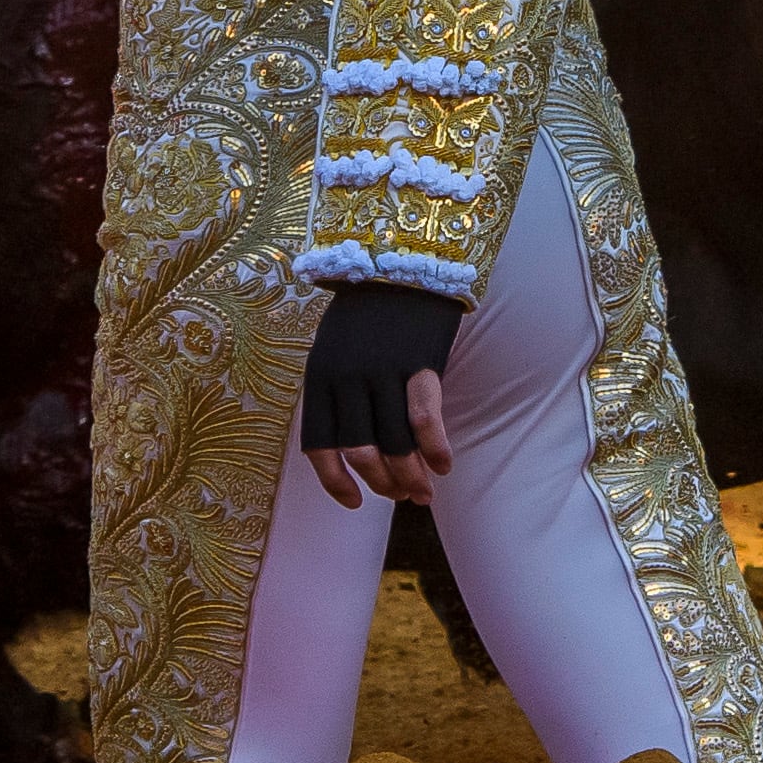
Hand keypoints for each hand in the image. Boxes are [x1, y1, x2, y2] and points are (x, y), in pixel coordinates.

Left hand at [300, 284, 459, 508]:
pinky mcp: (416, 363)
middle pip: (361, 452)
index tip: (354, 503)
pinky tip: (444, 466)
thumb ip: (338, 394)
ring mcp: (381, 371)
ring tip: (425, 493)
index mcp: (318, 378)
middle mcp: (345, 379)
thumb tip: (355, 447)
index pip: (318, 446)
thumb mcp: (335, 350)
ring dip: (411, 477)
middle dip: (383, 483)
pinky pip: (424, 420)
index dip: (335, 481)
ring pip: (394, 444)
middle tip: (403, 497)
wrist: (399, 260)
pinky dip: (435, 450)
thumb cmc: (368, 311)